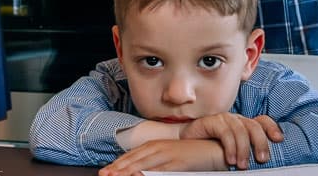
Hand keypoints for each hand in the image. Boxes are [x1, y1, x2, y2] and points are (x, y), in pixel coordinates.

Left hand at [98, 139, 226, 175]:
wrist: (213, 149)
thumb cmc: (190, 153)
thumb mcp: (167, 154)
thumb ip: (152, 160)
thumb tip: (136, 169)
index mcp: (153, 145)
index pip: (129, 156)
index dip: (116, 165)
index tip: (105, 172)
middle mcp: (157, 148)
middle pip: (132, 161)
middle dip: (116, 169)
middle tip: (104, 175)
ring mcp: (166, 155)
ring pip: (141, 166)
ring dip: (127, 172)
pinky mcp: (176, 163)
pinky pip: (158, 171)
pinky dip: (147, 174)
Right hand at [179, 114, 283, 168]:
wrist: (186, 146)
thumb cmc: (210, 151)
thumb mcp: (233, 151)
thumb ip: (245, 151)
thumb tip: (263, 161)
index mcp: (243, 125)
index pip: (262, 121)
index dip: (272, 128)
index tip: (279, 140)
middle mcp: (235, 119)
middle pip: (254, 126)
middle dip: (260, 143)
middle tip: (261, 160)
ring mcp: (223, 119)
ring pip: (240, 130)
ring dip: (243, 150)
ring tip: (242, 165)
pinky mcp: (211, 121)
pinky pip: (225, 132)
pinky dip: (230, 147)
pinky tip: (229, 160)